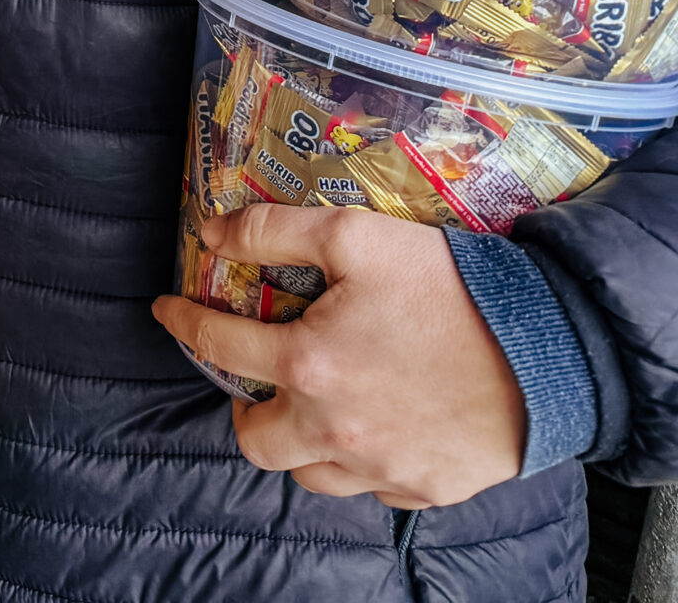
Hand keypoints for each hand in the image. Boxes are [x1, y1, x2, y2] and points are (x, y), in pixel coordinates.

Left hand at [151, 205, 525, 507]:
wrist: (552, 352)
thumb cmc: (454, 291)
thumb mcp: (357, 236)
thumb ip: (275, 232)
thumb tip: (212, 233)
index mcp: (309, 365)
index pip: (217, 343)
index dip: (183, 322)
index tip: (168, 311)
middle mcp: (335, 428)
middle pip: (255, 440)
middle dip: (244, 410)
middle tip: (257, 382)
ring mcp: (381, 467)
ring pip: (311, 475)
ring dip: (301, 443)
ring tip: (315, 406)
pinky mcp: (426, 487)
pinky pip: (372, 488)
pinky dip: (361, 463)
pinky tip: (375, 426)